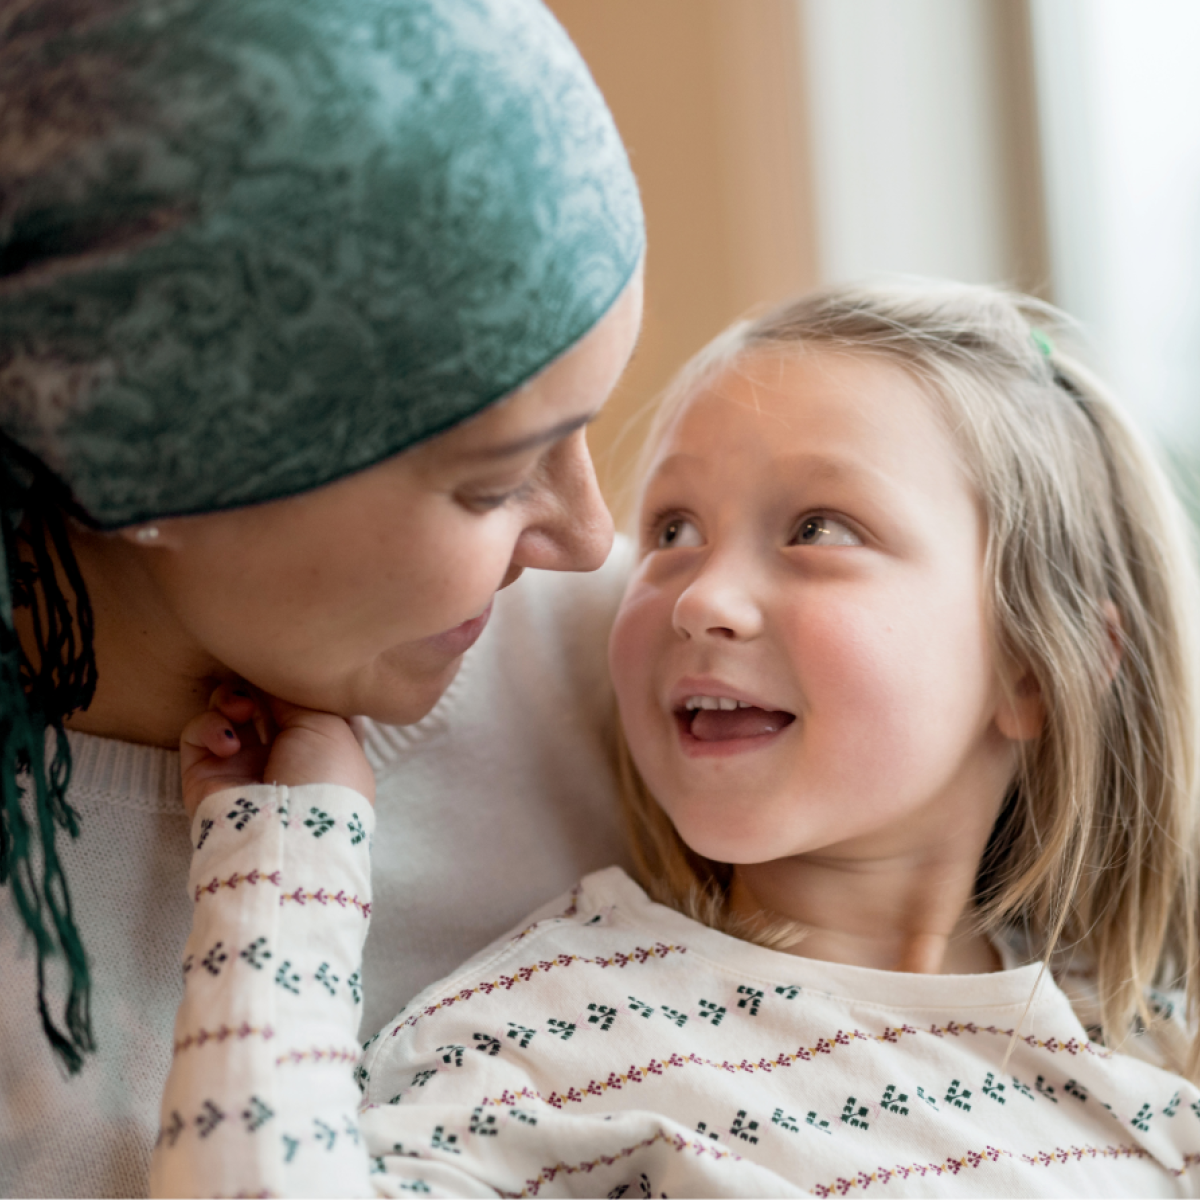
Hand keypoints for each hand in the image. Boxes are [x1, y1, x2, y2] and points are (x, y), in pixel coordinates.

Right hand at [180, 683, 375, 818]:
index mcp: (324, 746)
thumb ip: (297, 692)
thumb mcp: (330, 724)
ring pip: (228, 708)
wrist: (288, 835)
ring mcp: (245, 764)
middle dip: (260, 683)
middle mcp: (286, 754)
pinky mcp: (207, 774)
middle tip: (258, 677)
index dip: (298, 680)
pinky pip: (198, 733)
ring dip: (232, 698)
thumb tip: (269, 676)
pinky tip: (228, 744)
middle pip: (265, 700)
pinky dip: (210, 727)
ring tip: (241, 708)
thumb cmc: (325, 777)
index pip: (307, 702)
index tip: (294, 667)